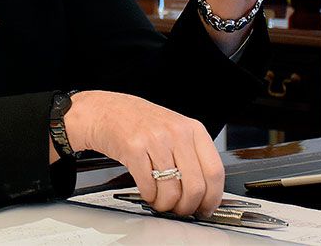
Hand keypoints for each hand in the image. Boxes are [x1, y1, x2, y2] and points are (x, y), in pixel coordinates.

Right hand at [65, 91, 223, 216]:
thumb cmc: (140, 122)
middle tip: (181, 210)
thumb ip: (191, 155)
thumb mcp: (174, 130)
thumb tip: (205, 191)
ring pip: (171, 191)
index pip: (214, 171)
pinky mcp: (133, 149)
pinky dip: (149, 197)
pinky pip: (148, 186)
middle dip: (188, 207)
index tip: (207, 207)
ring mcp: (155, 140)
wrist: (105, 111)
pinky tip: (148, 191)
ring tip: (161, 202)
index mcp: (192, 129)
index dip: (213, 197)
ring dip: (166, 205)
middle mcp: (176, 133)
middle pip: (195, 186)